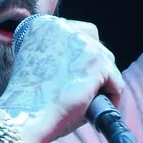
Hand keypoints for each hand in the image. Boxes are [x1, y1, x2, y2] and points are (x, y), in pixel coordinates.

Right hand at [0, 15, 123, 142]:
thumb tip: (86, 66)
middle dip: (95, 68)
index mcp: (43, 25)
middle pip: (95, 43)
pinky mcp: (97, 61)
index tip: (74, 76)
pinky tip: (98, 111)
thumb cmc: (29, 101)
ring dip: (103, 83)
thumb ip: (58, 57)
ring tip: (91, 103)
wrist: (26, 117)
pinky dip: (111, 98)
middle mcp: (62, 26)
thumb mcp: (38, 67)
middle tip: (87, 91)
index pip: (76, 32)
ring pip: (107, 63)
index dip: (79, 56)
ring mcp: (81, 42)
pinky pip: (115, 82)